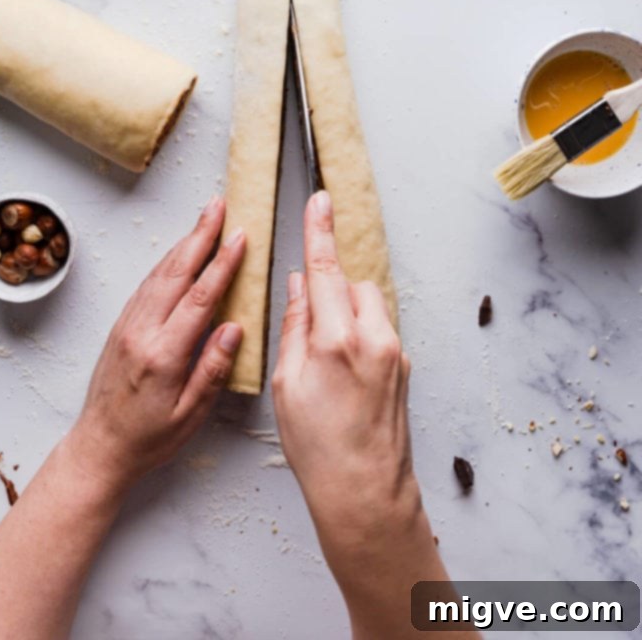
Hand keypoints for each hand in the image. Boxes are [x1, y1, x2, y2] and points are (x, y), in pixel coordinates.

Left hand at [65, 196, 244, 493]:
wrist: (99, 448)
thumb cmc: (148, 439)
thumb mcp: (191, 414)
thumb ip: (213, 368)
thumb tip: (234, 327)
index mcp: (164, 354)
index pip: (200, 297)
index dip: (222, 263)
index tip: (239, 237)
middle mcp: (142, 332)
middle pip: (176, 272)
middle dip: (200, 235)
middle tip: (218, 206)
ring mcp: (127, 326)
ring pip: (159, 274)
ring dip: (183, 243)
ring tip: (203, 220)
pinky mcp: (120, 327)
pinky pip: (146, 286)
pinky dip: (166, 263)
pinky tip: (178, 253)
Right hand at [272, 191, 420, 593]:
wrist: (366, 493)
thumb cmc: (318, 447)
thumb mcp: (288, 384)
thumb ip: (294, 326)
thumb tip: (300, 285)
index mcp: (337, 340)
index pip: (326, 269)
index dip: (319, 231)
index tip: (319, 199)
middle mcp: (374, 339)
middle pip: (352, 286)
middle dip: (330, 293)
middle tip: (308, 332)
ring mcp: (395, 352)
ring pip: (368, 306)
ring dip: (346, 316)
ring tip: (326, 362)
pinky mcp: (404, 366)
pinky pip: (378, 331)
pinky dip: (359, 338)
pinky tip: (344, 378)